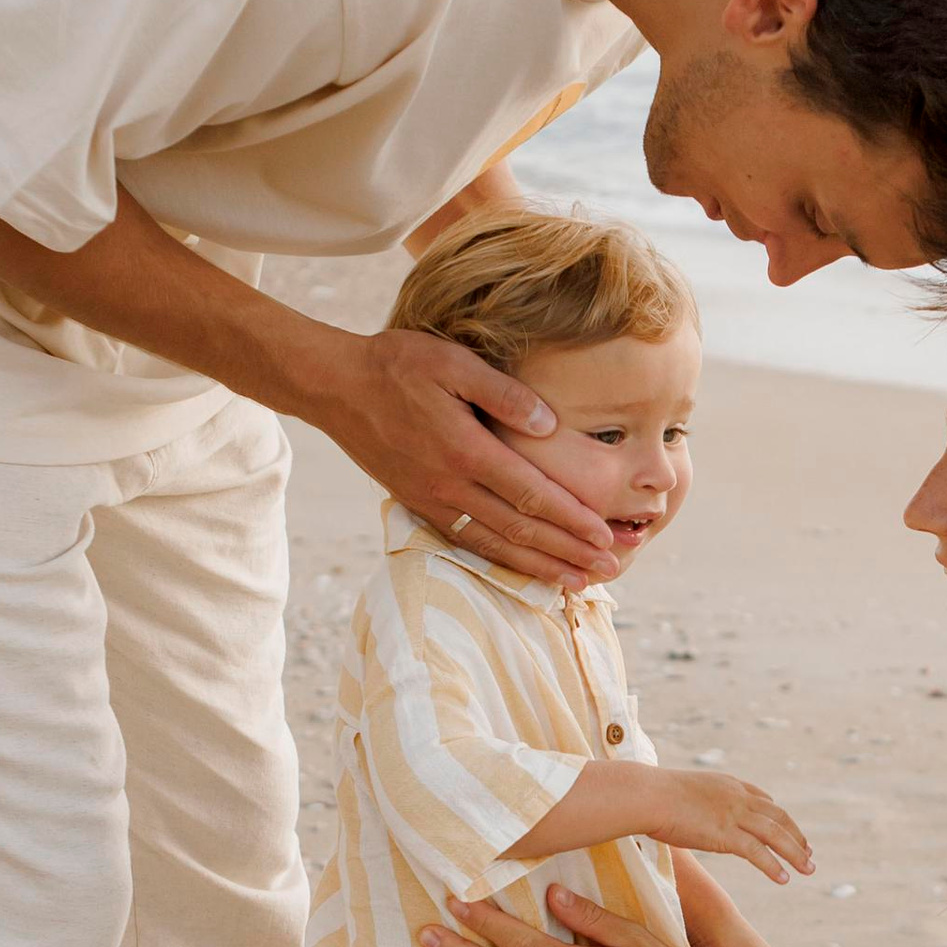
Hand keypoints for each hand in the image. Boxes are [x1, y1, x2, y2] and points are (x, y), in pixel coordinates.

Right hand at [304, 325, 617, 585]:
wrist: (336, 387)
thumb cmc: (398, 366)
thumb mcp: (453, 362)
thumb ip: (504, 394)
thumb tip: (550, 425)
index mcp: (465, 449)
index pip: (531, 494)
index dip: (571, 519)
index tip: (604, 536)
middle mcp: (450, 484)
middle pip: (520, 530)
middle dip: (568, 553)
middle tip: (610, 569)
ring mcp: (432, 500)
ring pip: (495, 545)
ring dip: (539, 567)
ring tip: (577, 583)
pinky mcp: (418, 505)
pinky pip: (466, 543)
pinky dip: (501, 562)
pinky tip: (524, 571)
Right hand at [645, 769, 814, 884]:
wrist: (646, 795)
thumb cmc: (649, 796)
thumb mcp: (677, 794)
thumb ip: (688, 803)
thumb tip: (675, 810)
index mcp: (726, 785)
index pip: (761, 798)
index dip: (777, 815)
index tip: (787, 826)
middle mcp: (736, 797)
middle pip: (777, 815)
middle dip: (795, 835)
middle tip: (808, 851)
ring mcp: (734, 814)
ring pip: (776, 835)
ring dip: (795, 853)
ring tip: (809, 869)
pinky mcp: (726, 834)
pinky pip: (758, 852)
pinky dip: (773, 866)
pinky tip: (784, 879)